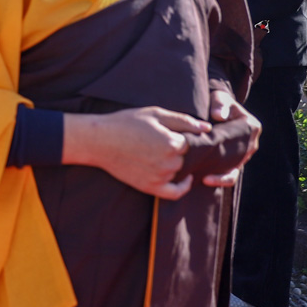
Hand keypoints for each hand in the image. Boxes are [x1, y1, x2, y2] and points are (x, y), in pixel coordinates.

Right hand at [63, 106, 209, 199]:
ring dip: (172, 164)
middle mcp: (169, 162)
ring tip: (152, 153)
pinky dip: (183, 187)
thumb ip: (183, 120)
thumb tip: (207, 127)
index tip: (161, 133)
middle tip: (154, 143)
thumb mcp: (154, 114)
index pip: (187, 143)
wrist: (98, 141)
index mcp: (172, 143)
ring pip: (178, 170)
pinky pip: (175, 192)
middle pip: (183, 157)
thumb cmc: (125, 123)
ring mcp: (160, 176)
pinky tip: (184, 179)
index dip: (175, 137)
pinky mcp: (150, 187)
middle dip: (173, 150)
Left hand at [203, 93, 261, 186]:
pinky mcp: (232, 164)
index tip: (213, 149)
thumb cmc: (217, 103)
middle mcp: (250, 144)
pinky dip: (219, 180)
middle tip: (205, 168)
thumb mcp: (219, 98)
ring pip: (234, 170)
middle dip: (223, 164)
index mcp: (252, 127)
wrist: (214, 110)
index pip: (243, 138)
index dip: (229, 145)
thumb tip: (218, 116)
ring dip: (221, 176)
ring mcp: (242, 156)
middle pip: (238, 158)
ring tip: (205, 178)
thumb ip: (219, 104)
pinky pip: (229, 176)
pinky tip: (205, 180)